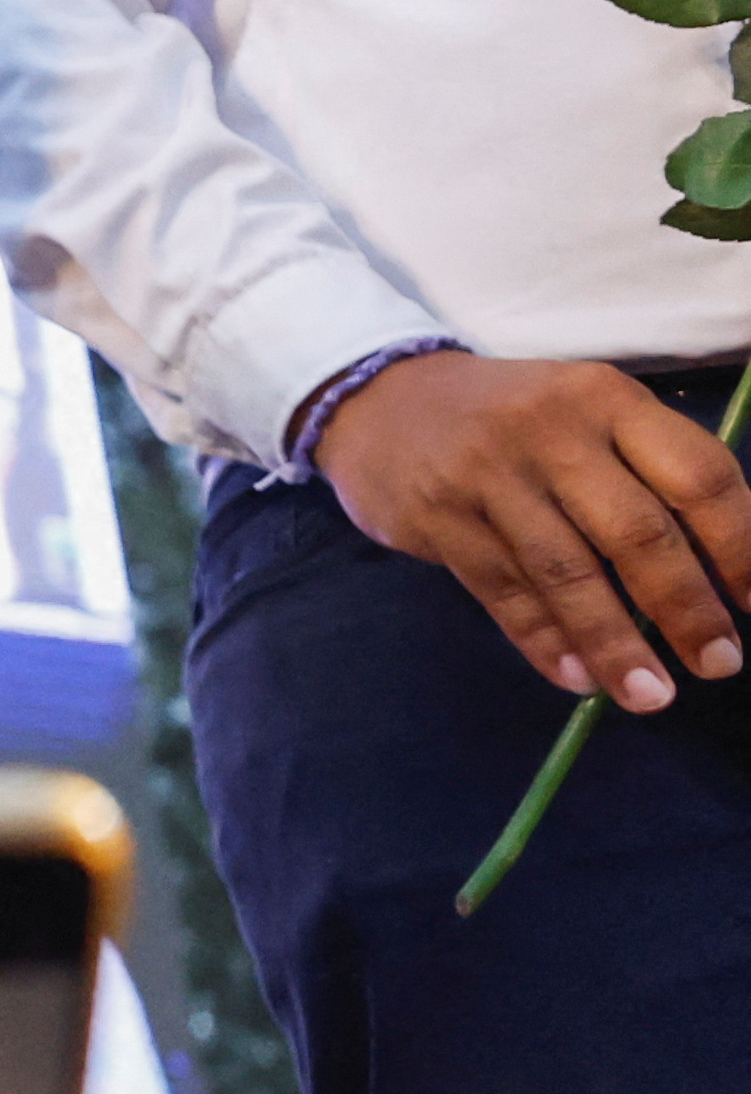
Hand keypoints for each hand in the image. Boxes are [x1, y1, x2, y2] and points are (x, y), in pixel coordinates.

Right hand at [319, 351, 750, 713]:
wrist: (379, 397)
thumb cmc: (510, 418)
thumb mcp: (583, 413)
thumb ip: (641, 469)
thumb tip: (715, 567)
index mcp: (606, 399)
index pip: (696, 474)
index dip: (739, 544)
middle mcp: (550, 430)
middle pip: (635, 530)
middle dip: (685, 607)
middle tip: (720, 663)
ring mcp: (487, 474)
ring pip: (566, 572)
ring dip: (615, 642)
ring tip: (651, 696)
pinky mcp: (437, 515)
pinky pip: (501, 590)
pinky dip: (543, 639)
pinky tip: (576, 676)